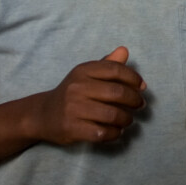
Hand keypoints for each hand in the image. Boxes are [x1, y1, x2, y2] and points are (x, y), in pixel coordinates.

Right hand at [31, 46, 146, 144]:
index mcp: (83, 71)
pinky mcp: (72, 129)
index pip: (115, 69)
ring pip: (113, 115)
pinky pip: (102, 133)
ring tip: (128, 120)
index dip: (134, 78)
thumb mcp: (86, 75)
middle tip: (140, 105)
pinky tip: (117, 131)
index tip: (142, 87)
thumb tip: (125, 51)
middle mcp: (77, 88)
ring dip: (127, 119)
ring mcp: (73, 109)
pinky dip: (115, 133)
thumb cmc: (71, 93)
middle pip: (117, 92)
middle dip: (134, 100)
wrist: (42, 115)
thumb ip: (106, 64)